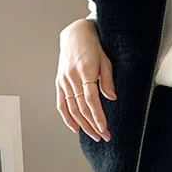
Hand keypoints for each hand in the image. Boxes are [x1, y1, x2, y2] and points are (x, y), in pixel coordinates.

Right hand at [55, 18, 116, 141]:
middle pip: (82, 108)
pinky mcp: (59, 83)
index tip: (104, 129)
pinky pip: (62, 104)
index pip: (91, 100)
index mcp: (84, 72)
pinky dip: (67, 118)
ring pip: (72, 109)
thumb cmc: (93, 47)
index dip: (97, 116)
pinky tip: (75, 128)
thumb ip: (108, 80)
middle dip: (93, 125)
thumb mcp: (105, 60)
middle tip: (103, 136)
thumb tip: (111, 97)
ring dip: (83, 125)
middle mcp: (72, 78)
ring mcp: (64, 81)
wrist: (75, 35)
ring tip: (94, 135)